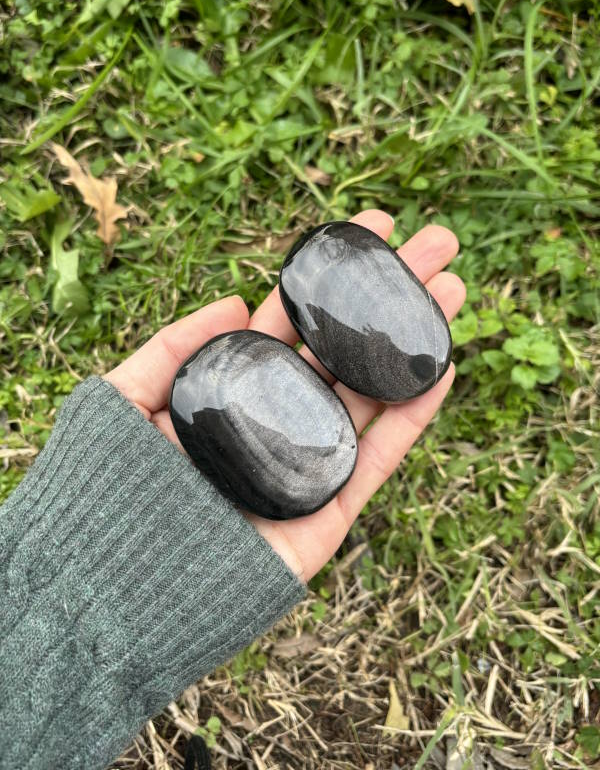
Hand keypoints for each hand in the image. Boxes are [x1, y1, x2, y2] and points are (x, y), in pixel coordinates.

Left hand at [104, 210, 464, 582]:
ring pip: (372, 391)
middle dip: (388, 294)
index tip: (369, 229)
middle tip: (435, 244)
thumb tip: (234, 300)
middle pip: (343, 347)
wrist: (118, 591)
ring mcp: (307, 461)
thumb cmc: (108, 493)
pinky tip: (441, 366)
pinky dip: (413, 414)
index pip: (291, 322)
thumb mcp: (120, 399)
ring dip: (414, 340)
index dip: (329, 276)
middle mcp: (277, 419)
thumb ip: (170, 347)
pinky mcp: (329, 509)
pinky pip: (379, 456)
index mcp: (234, 390)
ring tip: (454, 288)